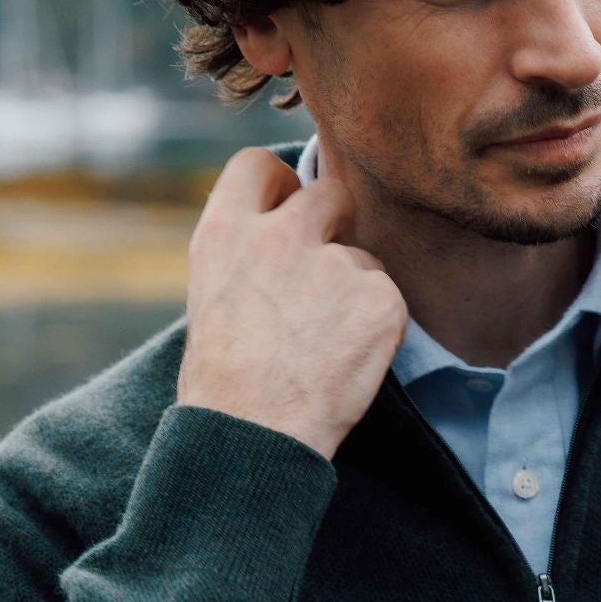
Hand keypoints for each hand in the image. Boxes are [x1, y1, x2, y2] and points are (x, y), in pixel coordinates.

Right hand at [176, 148, 408, 461]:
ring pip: (364, 258)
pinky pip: (389, 299)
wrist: (253, 436)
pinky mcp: (379, 298)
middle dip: (335, 224)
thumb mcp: (211, 297)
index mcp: (226, 232)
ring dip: (355, 291)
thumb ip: (247, 254)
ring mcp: (334, 263)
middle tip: (325, 278)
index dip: (279, 187)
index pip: (259, 164)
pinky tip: (349, 360)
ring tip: (326, 344)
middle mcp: (280, 235)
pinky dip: (378, 327)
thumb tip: (280, 234)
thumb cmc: (224, 385)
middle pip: (331, 192)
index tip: (285, 211)